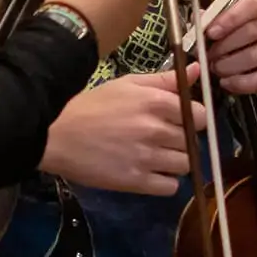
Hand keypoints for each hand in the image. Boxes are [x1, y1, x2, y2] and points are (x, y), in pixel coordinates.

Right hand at [40, 71, 208, 195]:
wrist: (56, 135)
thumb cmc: (92, 106)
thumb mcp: (128, 84)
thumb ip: (165, 80)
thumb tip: (195, 69)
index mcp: (156, 102)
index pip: (200, 116)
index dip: (193, 118)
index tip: (180, 120)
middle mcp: (157, 130)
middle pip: (193, 141)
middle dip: (182, 139)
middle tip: (162, 138)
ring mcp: (147, 158)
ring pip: (185, 165)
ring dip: (175, 162)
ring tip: (156, 156)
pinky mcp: (136, 182)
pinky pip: (170, 187)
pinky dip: (165, 182)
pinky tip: (150, 172)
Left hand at [202, 0, 256, 94]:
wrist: (233, 53)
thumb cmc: (225, 31)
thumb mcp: (215, 18)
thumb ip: (208, 17)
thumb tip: (200, 20)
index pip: (255, 3)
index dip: (233, 18)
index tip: (212, 32)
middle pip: (255, 30)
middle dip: (227, 45)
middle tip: (209, 54)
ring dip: (232, 64)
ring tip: (216, 67)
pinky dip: (244, 82)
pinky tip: (228, 81)